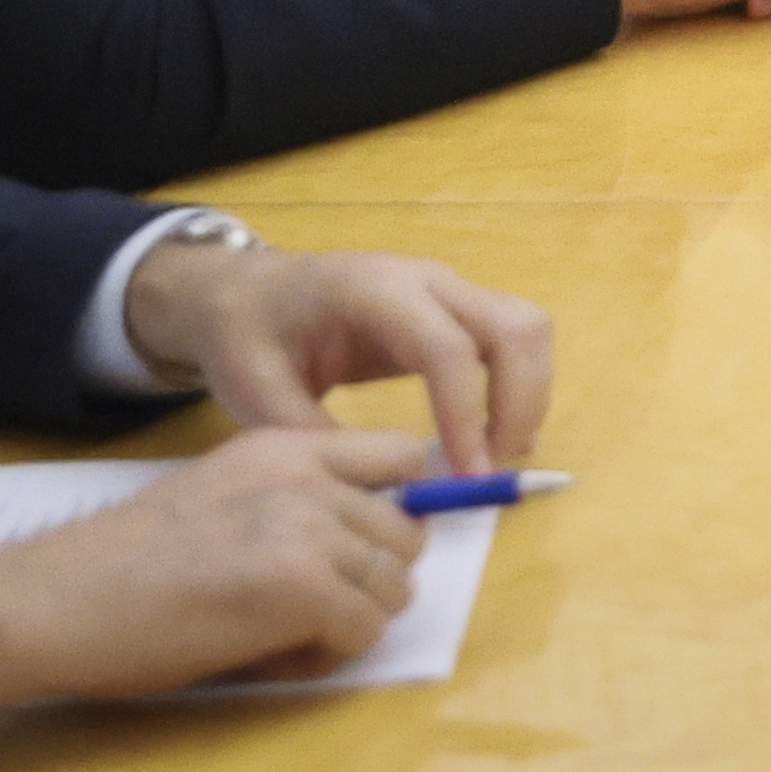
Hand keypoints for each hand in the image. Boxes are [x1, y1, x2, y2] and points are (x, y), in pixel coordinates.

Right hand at [0, 427, 431, 715]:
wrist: (55, 599)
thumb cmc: (125, 561)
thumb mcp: (224, 493)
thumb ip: (297, 499)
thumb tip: (369, 541)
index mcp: (287, 445)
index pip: (403, 456)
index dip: (396, 509)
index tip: (366, 547)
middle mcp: (309, 475)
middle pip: (408, 532)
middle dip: (373, 579)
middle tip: (312, 609)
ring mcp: (309, 529)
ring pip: (394, 586)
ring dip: (353, 620)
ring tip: (289, 635)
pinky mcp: (303, 589)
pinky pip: (365, 630)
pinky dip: (331, 655)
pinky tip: (278, 656)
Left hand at [122, 242, 552, 475]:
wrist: (242, 292)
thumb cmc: (246, 337)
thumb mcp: (257, 394)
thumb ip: (316, 439)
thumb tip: (380, 492)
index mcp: (373, 291)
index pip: (448, 348)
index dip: (467, 415)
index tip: (466, 478)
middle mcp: (426, 279)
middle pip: (514, 328)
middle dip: (519, 403)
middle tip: (492, 471)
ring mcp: (447, 288)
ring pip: (527, 329)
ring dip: (528, 394)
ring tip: (498, 456)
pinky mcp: (454, 308)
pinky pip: (511, 339)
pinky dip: (517, 387)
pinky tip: (491, 436)